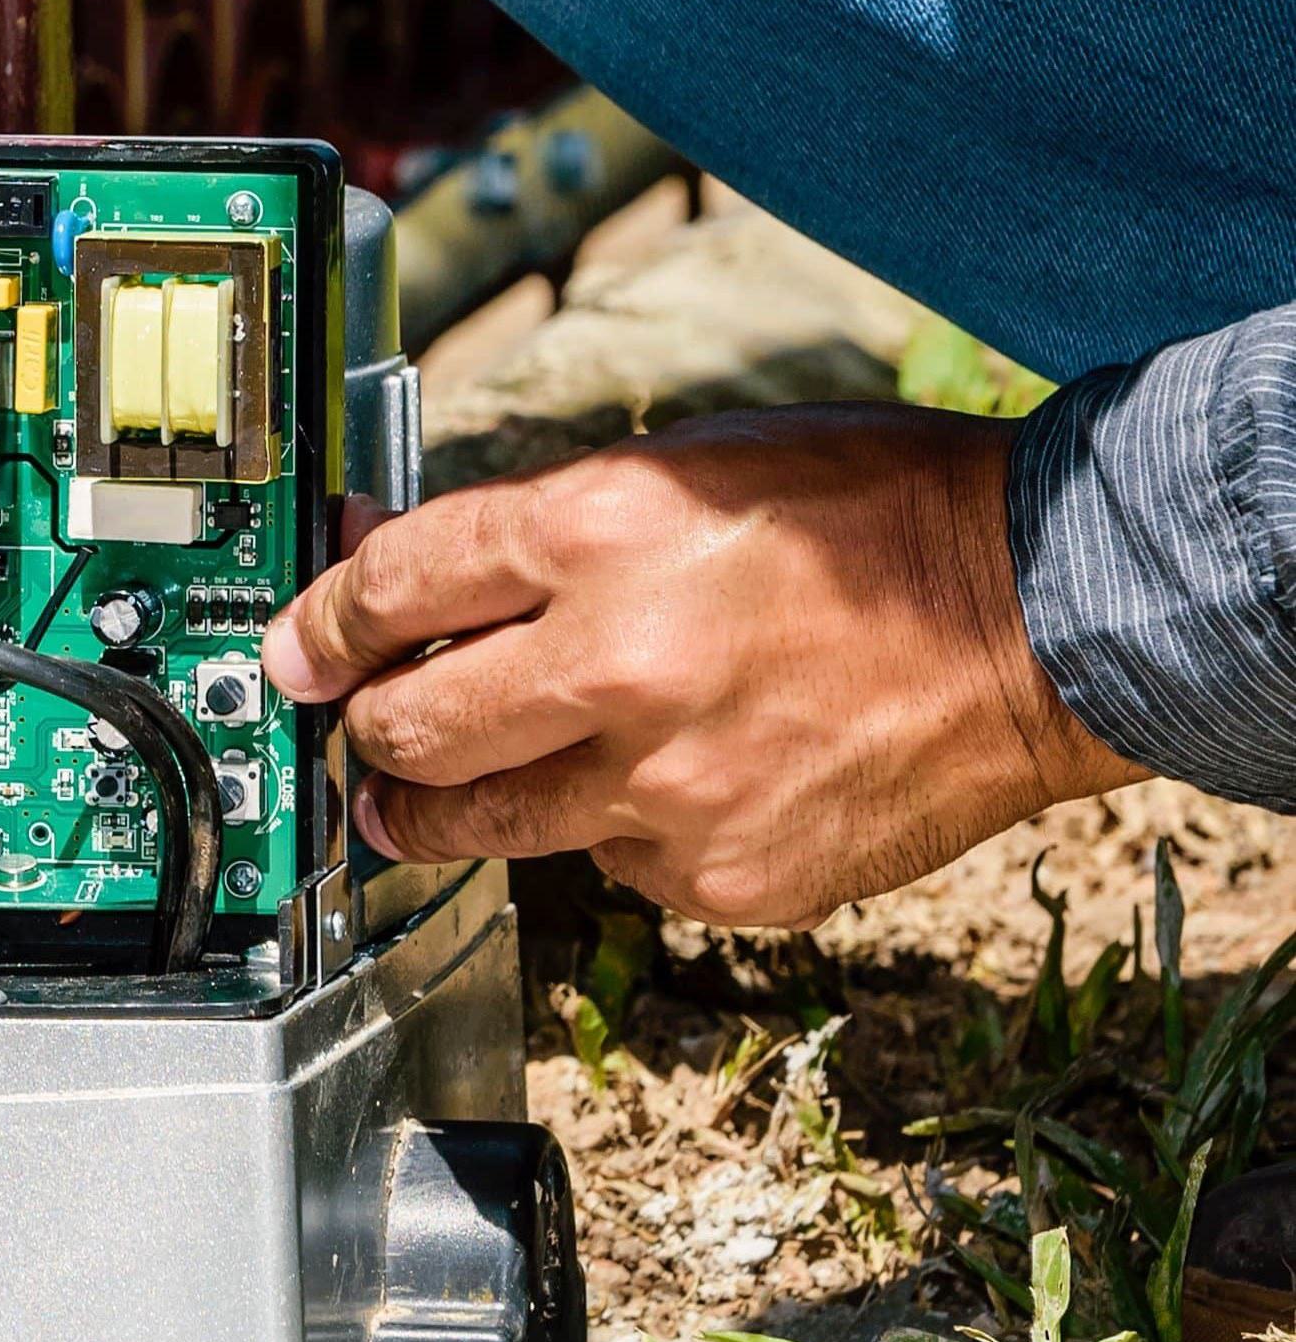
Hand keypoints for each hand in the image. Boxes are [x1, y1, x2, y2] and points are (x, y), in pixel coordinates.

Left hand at [262, 405, 1141, 926]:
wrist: (1048, 618)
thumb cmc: (875, 520)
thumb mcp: (688, 468)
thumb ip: (534, 528)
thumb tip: (391, 554)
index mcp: (603, 531)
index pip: (393, 587)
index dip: (319, 624)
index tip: (294, 652)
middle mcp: (618, 663)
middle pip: (403, 727)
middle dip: (364, 731)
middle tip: (362, 731)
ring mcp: (667, 785)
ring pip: (476, 822)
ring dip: (438, 805)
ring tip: (434, 790)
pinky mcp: (716, 873)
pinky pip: (605, 865)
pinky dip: (605, 833)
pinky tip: (655, 786)